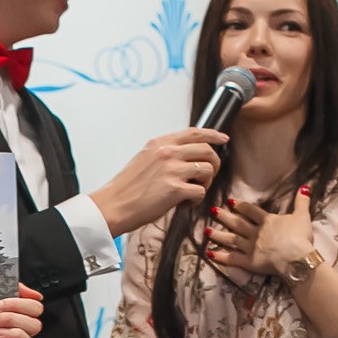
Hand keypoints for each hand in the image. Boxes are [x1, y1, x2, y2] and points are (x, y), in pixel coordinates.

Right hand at [91, 128, 226, 234]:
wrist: (113, 205)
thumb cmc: (127, 188)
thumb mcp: (144, 159)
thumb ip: (164, 154)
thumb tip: (186, 157)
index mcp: (160, 143)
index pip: (194, 132)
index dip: (213, 135)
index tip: (223, 139)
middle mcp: (167, 153)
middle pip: (207, 150)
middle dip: (214, 164)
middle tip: (208, 176)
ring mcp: (172, 170)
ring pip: (208, 170)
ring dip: (206, 183)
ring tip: (192, 192)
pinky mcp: (175, 189)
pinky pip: (201, 191)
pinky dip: (196, 200)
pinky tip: (184, 204)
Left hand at [204, 185, 314, 282]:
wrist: (295, 257)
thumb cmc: (300, 236)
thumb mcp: (302, 216)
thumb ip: (301, 202)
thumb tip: (305, 187)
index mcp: (267, 221)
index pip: (251, 211)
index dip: (241, 206)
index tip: (230, 201)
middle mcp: (255, 232)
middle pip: (237, 223)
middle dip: (224, 217)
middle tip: (212, 211)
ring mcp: (250, 247)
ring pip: (231, 240)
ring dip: (218, 235)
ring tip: (206, 230)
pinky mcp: (248, 262)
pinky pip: (232, 259)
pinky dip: (220, 256)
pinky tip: (209, 253)